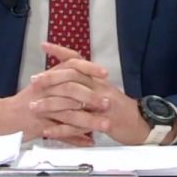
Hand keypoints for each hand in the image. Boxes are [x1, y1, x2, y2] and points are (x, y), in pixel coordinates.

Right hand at [0, 42, 110, 145]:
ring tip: (104, 125)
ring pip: (69, 113)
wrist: (5, 117)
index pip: (71, 65)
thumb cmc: (27, 101)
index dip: (89, 68)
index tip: (104, 73)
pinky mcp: (39, 125)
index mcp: (49, 77)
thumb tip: (89, 78)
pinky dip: (76, 138)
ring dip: (89, 120)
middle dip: (92, 97)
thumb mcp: (45, 85)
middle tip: (107, 103)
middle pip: (71, 89)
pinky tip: (88, 141)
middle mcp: (45, 89)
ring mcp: (41, 108)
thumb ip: (64, 79)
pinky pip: (60, 132)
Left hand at [38, 43, 176, 145]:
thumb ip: (90, 83)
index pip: (79, 60)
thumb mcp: (106, 91)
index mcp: (99, 80)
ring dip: (50, 104)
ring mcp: (100, 106)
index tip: (44, 45)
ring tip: (34, 106)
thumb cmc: (122, 109)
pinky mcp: (101, 123)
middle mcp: (100, 88)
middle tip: (34, 81)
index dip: (61, 52)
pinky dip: (60, 129)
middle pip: (72, 77)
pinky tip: (47, 131)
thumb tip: (71, 76)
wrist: (142, 125)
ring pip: (71, 101)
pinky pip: (77, 126)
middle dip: (50, 78)